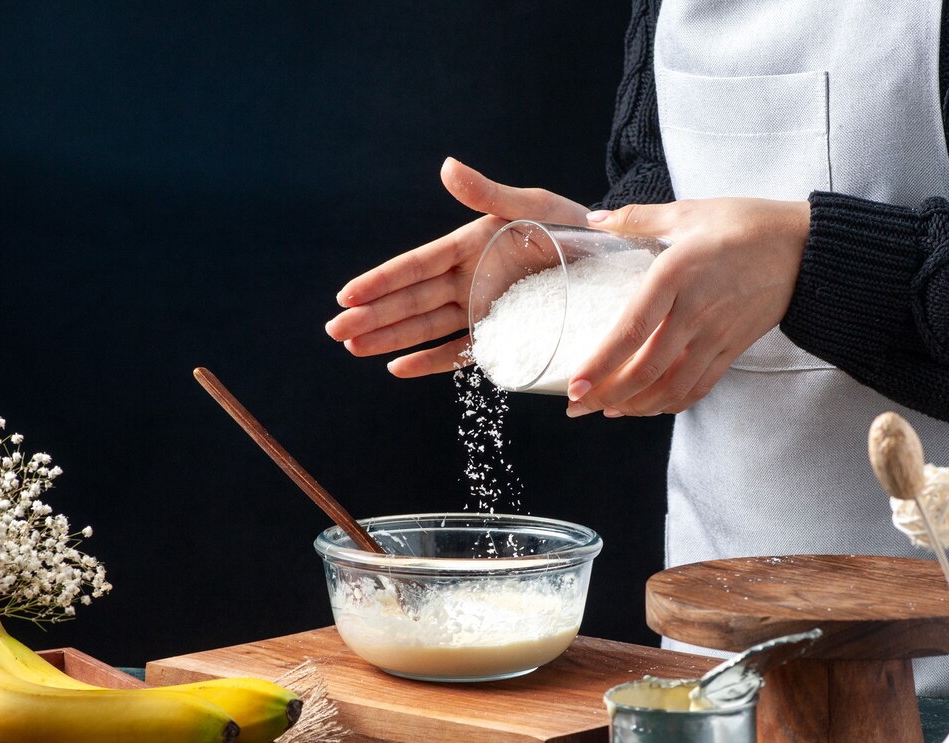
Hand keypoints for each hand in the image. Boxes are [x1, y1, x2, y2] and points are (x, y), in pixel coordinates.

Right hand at [326, 158, 587, 376]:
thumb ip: (488, 193)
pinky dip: (431, 362)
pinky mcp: (500, 333)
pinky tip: (398, 369)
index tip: (347, 296)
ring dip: (389, 339)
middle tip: (336, 332)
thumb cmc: (574, 225)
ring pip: (426, 328)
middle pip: (411, 302)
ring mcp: (481, 308)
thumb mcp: (534, 206)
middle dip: (372, 317)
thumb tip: (446, 167)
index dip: (380, 282)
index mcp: (469, 246)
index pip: (415, 267)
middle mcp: (468, 279)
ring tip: (353, 349)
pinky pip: (460, 351)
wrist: (613, 259)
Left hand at [565, 198, 809, 416]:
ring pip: (672, 387)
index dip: (601, 363)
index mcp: (676, 275)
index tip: (575, 384)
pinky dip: (671, 403)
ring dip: (636, 406)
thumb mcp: (690, 211)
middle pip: (646, 369)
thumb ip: (638, 219)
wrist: (807, 248)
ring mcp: (716, 336)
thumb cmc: (747, 224)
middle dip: (607, 395)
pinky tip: (649, 406)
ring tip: (608, 410)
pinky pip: (699, 387)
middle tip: (577, 407)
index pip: (632, 330)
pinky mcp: (733, 349)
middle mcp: (695, 312)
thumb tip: (595, 220)